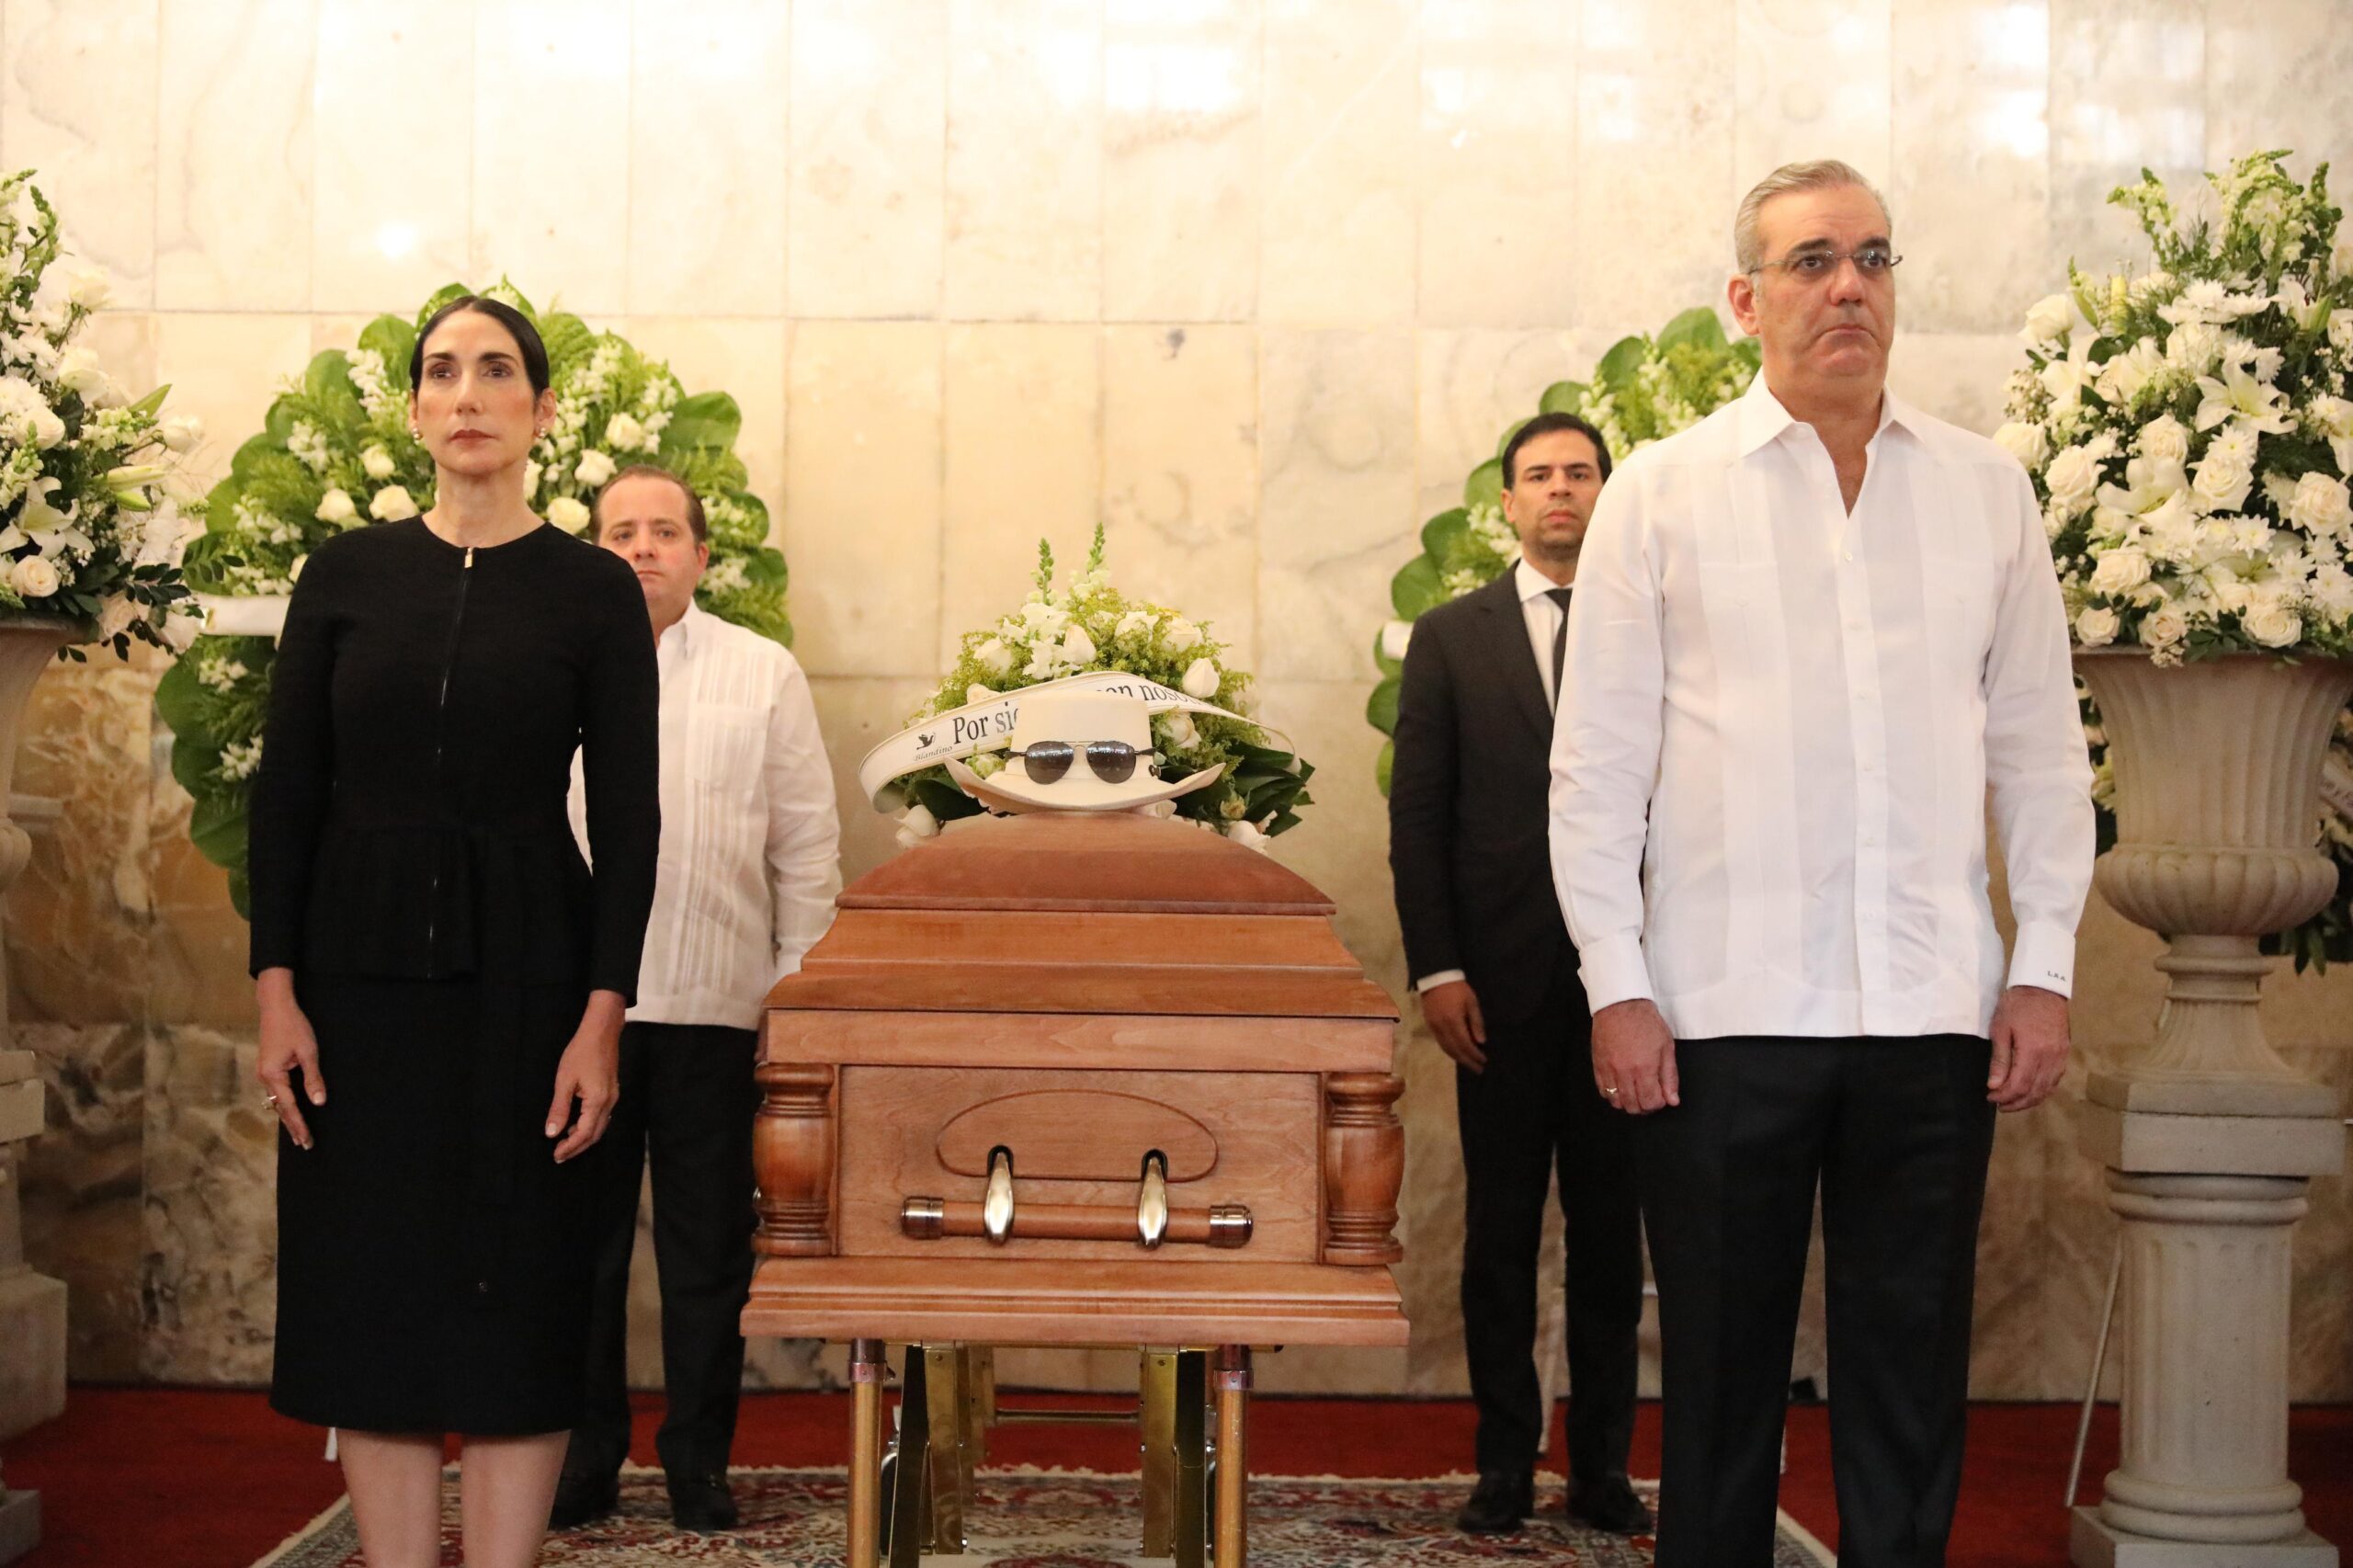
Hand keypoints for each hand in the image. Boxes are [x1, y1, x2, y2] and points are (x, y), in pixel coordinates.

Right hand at [254, 967, 324, 1149]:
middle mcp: (264, 1077)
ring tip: (299, 1134)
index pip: (288, 1107)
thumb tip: (318, 1102)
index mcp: (272, 1075)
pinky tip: (291, 1111)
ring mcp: (264, 1073)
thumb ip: (313, 1078)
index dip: (299, 1124)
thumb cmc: (294, 1026)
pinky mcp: (268, 1068)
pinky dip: (284, 1104)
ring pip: (277, 1101)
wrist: (276, 1006)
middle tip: (305, 1144)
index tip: (307, 1140)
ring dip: (288, 1117)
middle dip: (293, 1126)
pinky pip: (277, 1092)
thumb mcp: (308, 1052)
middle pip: (280, 1108)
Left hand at [547, 990, 624, 1161]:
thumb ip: (559, 1108)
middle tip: (560, 1155)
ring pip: (600, 1126)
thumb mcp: (565, 1080)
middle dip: (578, 1147)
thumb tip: (552, 1132)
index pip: (584, 1133)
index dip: (570, 1147)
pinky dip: (589, 1126)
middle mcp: (609, 1103)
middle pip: (596, 1134)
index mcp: (598, 1101)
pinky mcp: (611, 1091)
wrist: (602, 1032)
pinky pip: (602, 1116)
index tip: (556, 1155)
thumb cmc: (581, 1052)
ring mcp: (612, 1097)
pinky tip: (577, 1124)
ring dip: (584, 1137)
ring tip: (565, 1142)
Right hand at [1421, 980, 1487, 1072]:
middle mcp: (1442, 1028)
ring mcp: (1434, 1028)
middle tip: (1478, 1069)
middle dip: (1467, 1061)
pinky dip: (1449, 1051)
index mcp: (1454, 1021)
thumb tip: (1481, 1042)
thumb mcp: (1471, 1002)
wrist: (1435, 977)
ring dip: (1458, 1058)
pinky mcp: (1429, 1026)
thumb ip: (1476, 1023)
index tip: (1483, 1061)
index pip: (1465, 1044)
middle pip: (1455, 1050)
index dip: (1474, 1054)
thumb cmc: (1457, 989)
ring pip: (1446, 1049)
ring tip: (1469, 1064)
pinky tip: (1457, 1053)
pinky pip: (1440, 1043)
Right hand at [1592, 998, 1677, 1113]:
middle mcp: (1624, 1072)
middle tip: (1649, 1096)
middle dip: (1644, 1106)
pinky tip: (1621, 1087)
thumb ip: (1669, 1076)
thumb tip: (1672, 1100)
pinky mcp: (1598, 1066)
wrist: (1621, 1005)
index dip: (1658, 1104)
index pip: (1650, 1102)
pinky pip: (1602, 1091)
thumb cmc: (1645, 1022)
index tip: (1661, 1096)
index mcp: (1644, 1068)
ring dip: (1628, 1103)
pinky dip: (1612, 1094)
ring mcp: (1609, 1070)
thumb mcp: (1666, 1047)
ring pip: (1616, 1102)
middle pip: (1633, 1106)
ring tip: (1635, 1092)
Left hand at [1988, 984, 2069, 1111]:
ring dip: (2030, 1100)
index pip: (2019, 1085)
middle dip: (2016, 1102)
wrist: (2043, 986)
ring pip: (2047, 1088)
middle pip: (2035, 1092)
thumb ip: (1999, 1059)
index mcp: (2033, 1052)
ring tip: (2013, 1102)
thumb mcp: (2000, 1029)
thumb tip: (1994, 1085)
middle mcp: (2051, 1058)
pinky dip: (2043, 1090)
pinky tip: (2031, 1091)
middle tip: (1999, 1105)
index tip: (1990, 1097)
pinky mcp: (2065, 1052)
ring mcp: (2061, 1056)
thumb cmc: (2017, 1005)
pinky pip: (2055, 1079)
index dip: (2004, 1096)